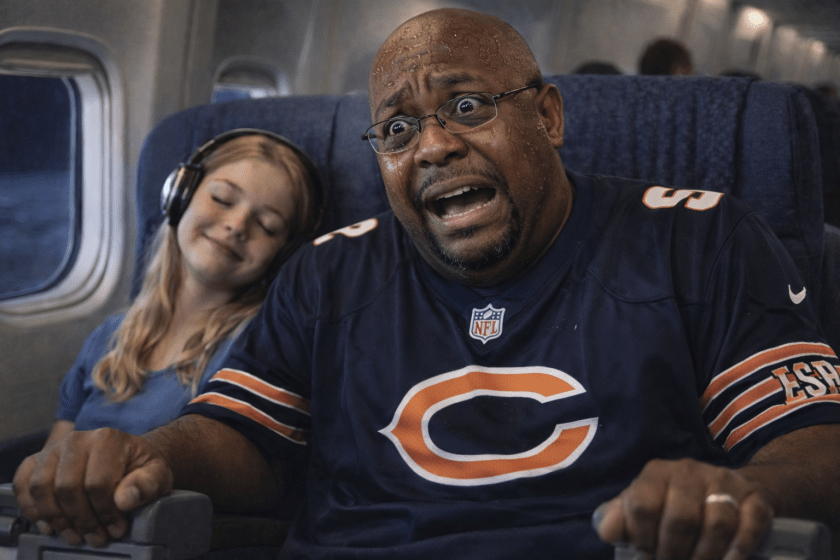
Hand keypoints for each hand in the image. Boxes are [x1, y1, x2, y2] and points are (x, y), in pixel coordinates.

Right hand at [12, 427, 173, 546]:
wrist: (127, 457)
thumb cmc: (141, 468)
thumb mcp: (157, 475)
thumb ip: (146, 485)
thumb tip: (125, 499)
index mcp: (107, 438)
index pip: (98, 483)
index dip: (106, 512)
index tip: (116, 528)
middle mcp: (77, 439)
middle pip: (67, 487)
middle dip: (82, 520)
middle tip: (97, 537)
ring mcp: (54, 448)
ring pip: (41, 488)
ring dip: (57, 519)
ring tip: (76, 535)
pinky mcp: (38, 460)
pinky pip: (23, 484)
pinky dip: (31, 508)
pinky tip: (50, 524)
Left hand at [594, 458, 773, 559]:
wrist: (726, 487)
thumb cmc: (674, 501)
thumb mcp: (643, 504)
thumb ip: (619, 518)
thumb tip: (607, 531)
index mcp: (656, 473)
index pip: (643, 505)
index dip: (642, 538)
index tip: (646, 555)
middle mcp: (689, 472)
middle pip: (681, 518)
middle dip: (674, 552)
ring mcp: (724, 483)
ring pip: (717, 524)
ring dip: (705, 555)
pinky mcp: (754, 497)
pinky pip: (749, 524)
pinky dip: (738, 549)